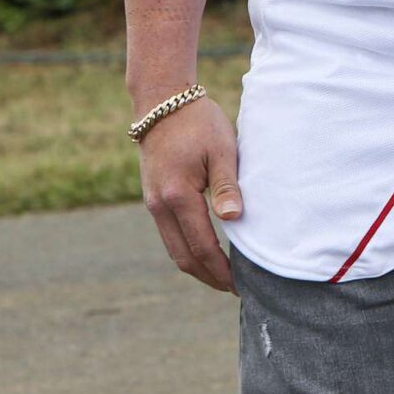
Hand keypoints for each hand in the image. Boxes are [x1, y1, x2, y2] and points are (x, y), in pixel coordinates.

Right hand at [136, 93, 241, 292]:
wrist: (162, 103)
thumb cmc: (200, 123)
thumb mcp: (223, 150)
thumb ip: (228, 186)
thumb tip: (234, 219)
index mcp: (178, 196)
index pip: (202, 246)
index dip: (221, 270)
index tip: (241, 285)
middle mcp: (159, 206)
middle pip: (182, 257)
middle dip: (209, 277)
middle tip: (235, 289)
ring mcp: (153, 203)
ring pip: (173, 248)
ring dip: (197, 266)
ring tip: (223, 277)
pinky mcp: (153, 198)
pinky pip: (169, 234)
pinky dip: (187, 249)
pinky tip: (205, 252)